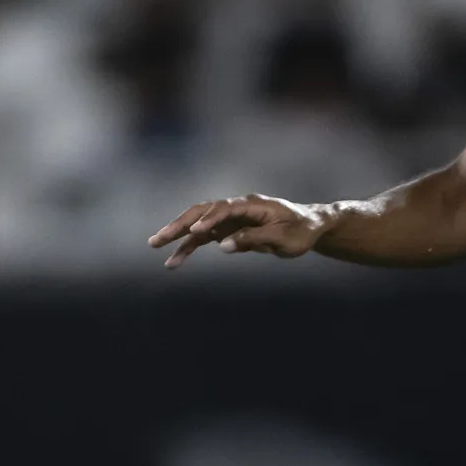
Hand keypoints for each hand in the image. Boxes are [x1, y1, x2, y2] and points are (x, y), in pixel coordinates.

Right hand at [149, 194, 326, 267]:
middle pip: (202, 212)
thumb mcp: (282, 238)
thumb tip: (224, 245)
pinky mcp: (227, 229)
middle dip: (178, 225)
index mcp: (252, 204)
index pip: (224, 209)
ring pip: (197, 224)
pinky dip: (189, 247)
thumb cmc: (300, 231)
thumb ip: (254, 240)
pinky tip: (174, 261)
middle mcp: (236, 207)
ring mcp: (229, 218)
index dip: (209, 219)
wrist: (309, 226)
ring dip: (177, 234)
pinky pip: (203, 238)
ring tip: (155, 245)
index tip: (195, 232)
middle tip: (157, 238)